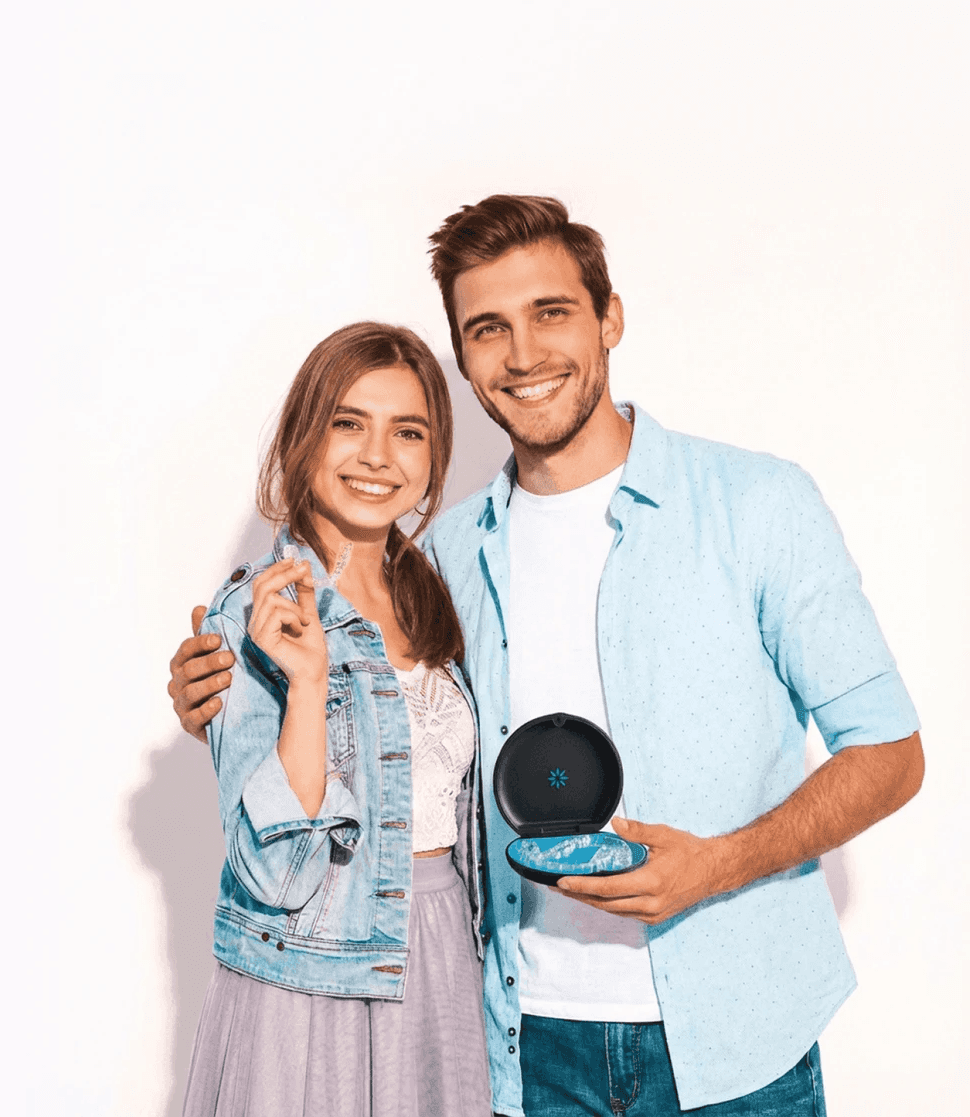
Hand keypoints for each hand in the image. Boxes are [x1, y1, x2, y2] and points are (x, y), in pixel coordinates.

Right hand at [168, 605, 235, 742]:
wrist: (231, 714)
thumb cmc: (222, 678)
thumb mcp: (217, 656)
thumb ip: (207, 635)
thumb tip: (198, 607)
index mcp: (182, 663)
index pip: (186, 650)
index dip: (200, 643)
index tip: (218, 639)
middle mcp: (177, 683)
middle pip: (187, 670)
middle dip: (208, 663)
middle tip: (230, 658)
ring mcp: (182, 705)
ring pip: (190, 693)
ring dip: (209, 684)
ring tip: (229, 679)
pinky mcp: (189, 725)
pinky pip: (193, 718)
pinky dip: (205, 710)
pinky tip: (219, 703)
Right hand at [248, 559, 327, 684]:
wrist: (313, 671)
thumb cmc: (310, 647)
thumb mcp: (308, 613)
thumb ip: (304, 592)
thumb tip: (304, 566)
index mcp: (262, 615)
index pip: (261, 584)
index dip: (276, 569)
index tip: (295, 559)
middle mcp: (255, 622)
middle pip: (262, 586)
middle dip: (285, 574)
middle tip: (304, 570)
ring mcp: (255, 631)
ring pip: (271, 598)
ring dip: (295, 606)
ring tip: (305, 620)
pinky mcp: (261, 639)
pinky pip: (277, 613)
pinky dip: (294, 617)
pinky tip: (301, 629)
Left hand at [554, 817, 722, 924]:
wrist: (714, 871)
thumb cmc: (690, 852)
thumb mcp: (663, 835)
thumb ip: (637, 831)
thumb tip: (616, 823)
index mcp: (651, 883)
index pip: (607, 888)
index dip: (582, 886)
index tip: (562, 882)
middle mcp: (650, 904)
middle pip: (605, 904)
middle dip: (578, 896)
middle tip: (557, 886)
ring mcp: (652, 914)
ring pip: (613, 911)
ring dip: (590, 902)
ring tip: (570, 891)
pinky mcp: (655, 917)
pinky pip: (624, 913)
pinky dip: (607, 905)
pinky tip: (595, 896)